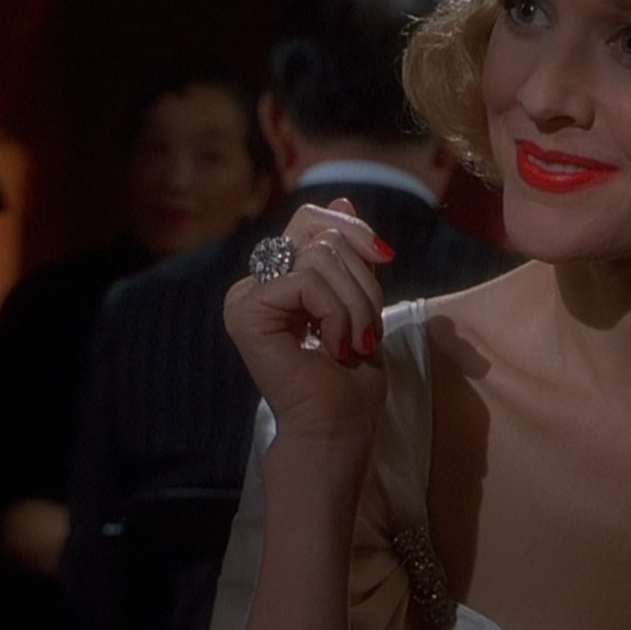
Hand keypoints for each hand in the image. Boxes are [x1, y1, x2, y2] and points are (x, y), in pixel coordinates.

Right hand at [223, 199, 395, 449]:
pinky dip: (336, 313)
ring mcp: (246, 296)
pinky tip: (333, 347)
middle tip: (366, 328)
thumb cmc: (350, 382)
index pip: (312, 221)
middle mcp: (256, 283)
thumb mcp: (360, 302)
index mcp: (279, 278)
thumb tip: (340, 199)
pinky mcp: (245, 311)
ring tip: (351, 342)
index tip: (385, 257)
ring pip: (320, 255)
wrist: (337, 430)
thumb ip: (347, 255)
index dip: (353, 230)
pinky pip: (306, 281)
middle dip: (363, 280)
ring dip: (356, 302)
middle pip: (321, 234)